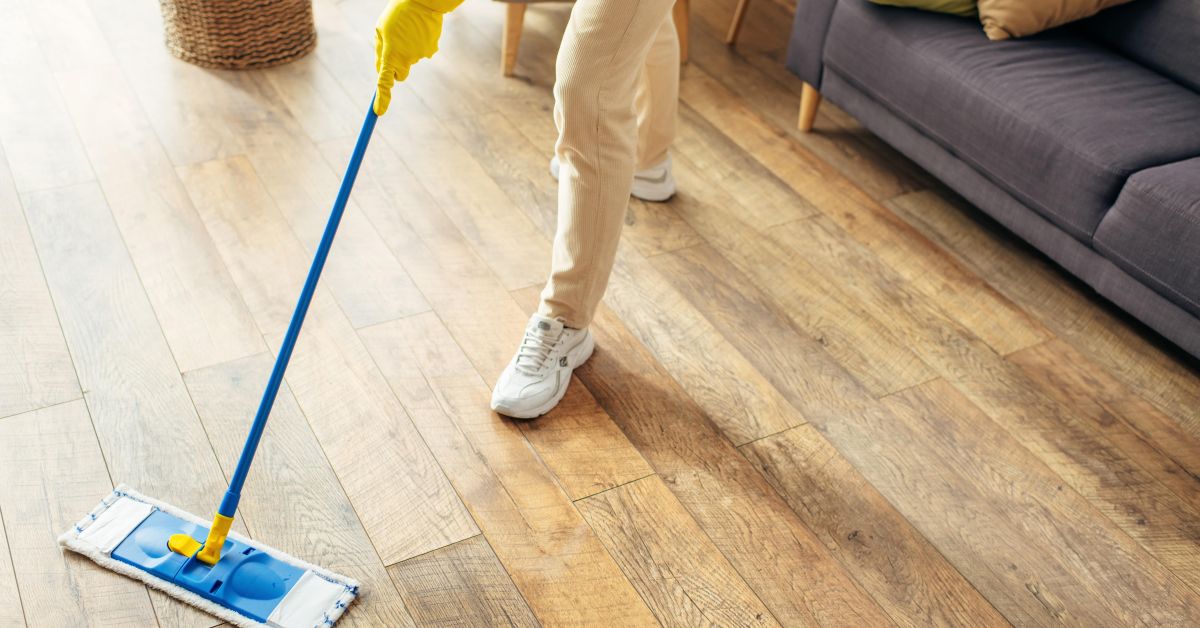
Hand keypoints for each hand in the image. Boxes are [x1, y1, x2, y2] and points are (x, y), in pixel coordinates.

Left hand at [374, 0, 460, 114]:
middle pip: (399, 75)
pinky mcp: (431, 51)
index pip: (385, 82)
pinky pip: (421, 53)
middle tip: (393, 49)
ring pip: (410, 61)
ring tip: (407, 30)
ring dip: (406, 50)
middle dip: (396, 68)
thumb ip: (380, 53)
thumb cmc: (397, 14)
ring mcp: (421, 56)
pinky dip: (418, 45)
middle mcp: (407, 59)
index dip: (382, 98)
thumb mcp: (381, 31)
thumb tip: (381, 71)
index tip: (379, 112)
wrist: (424, 1)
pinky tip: (418, 31)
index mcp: (391, 54)